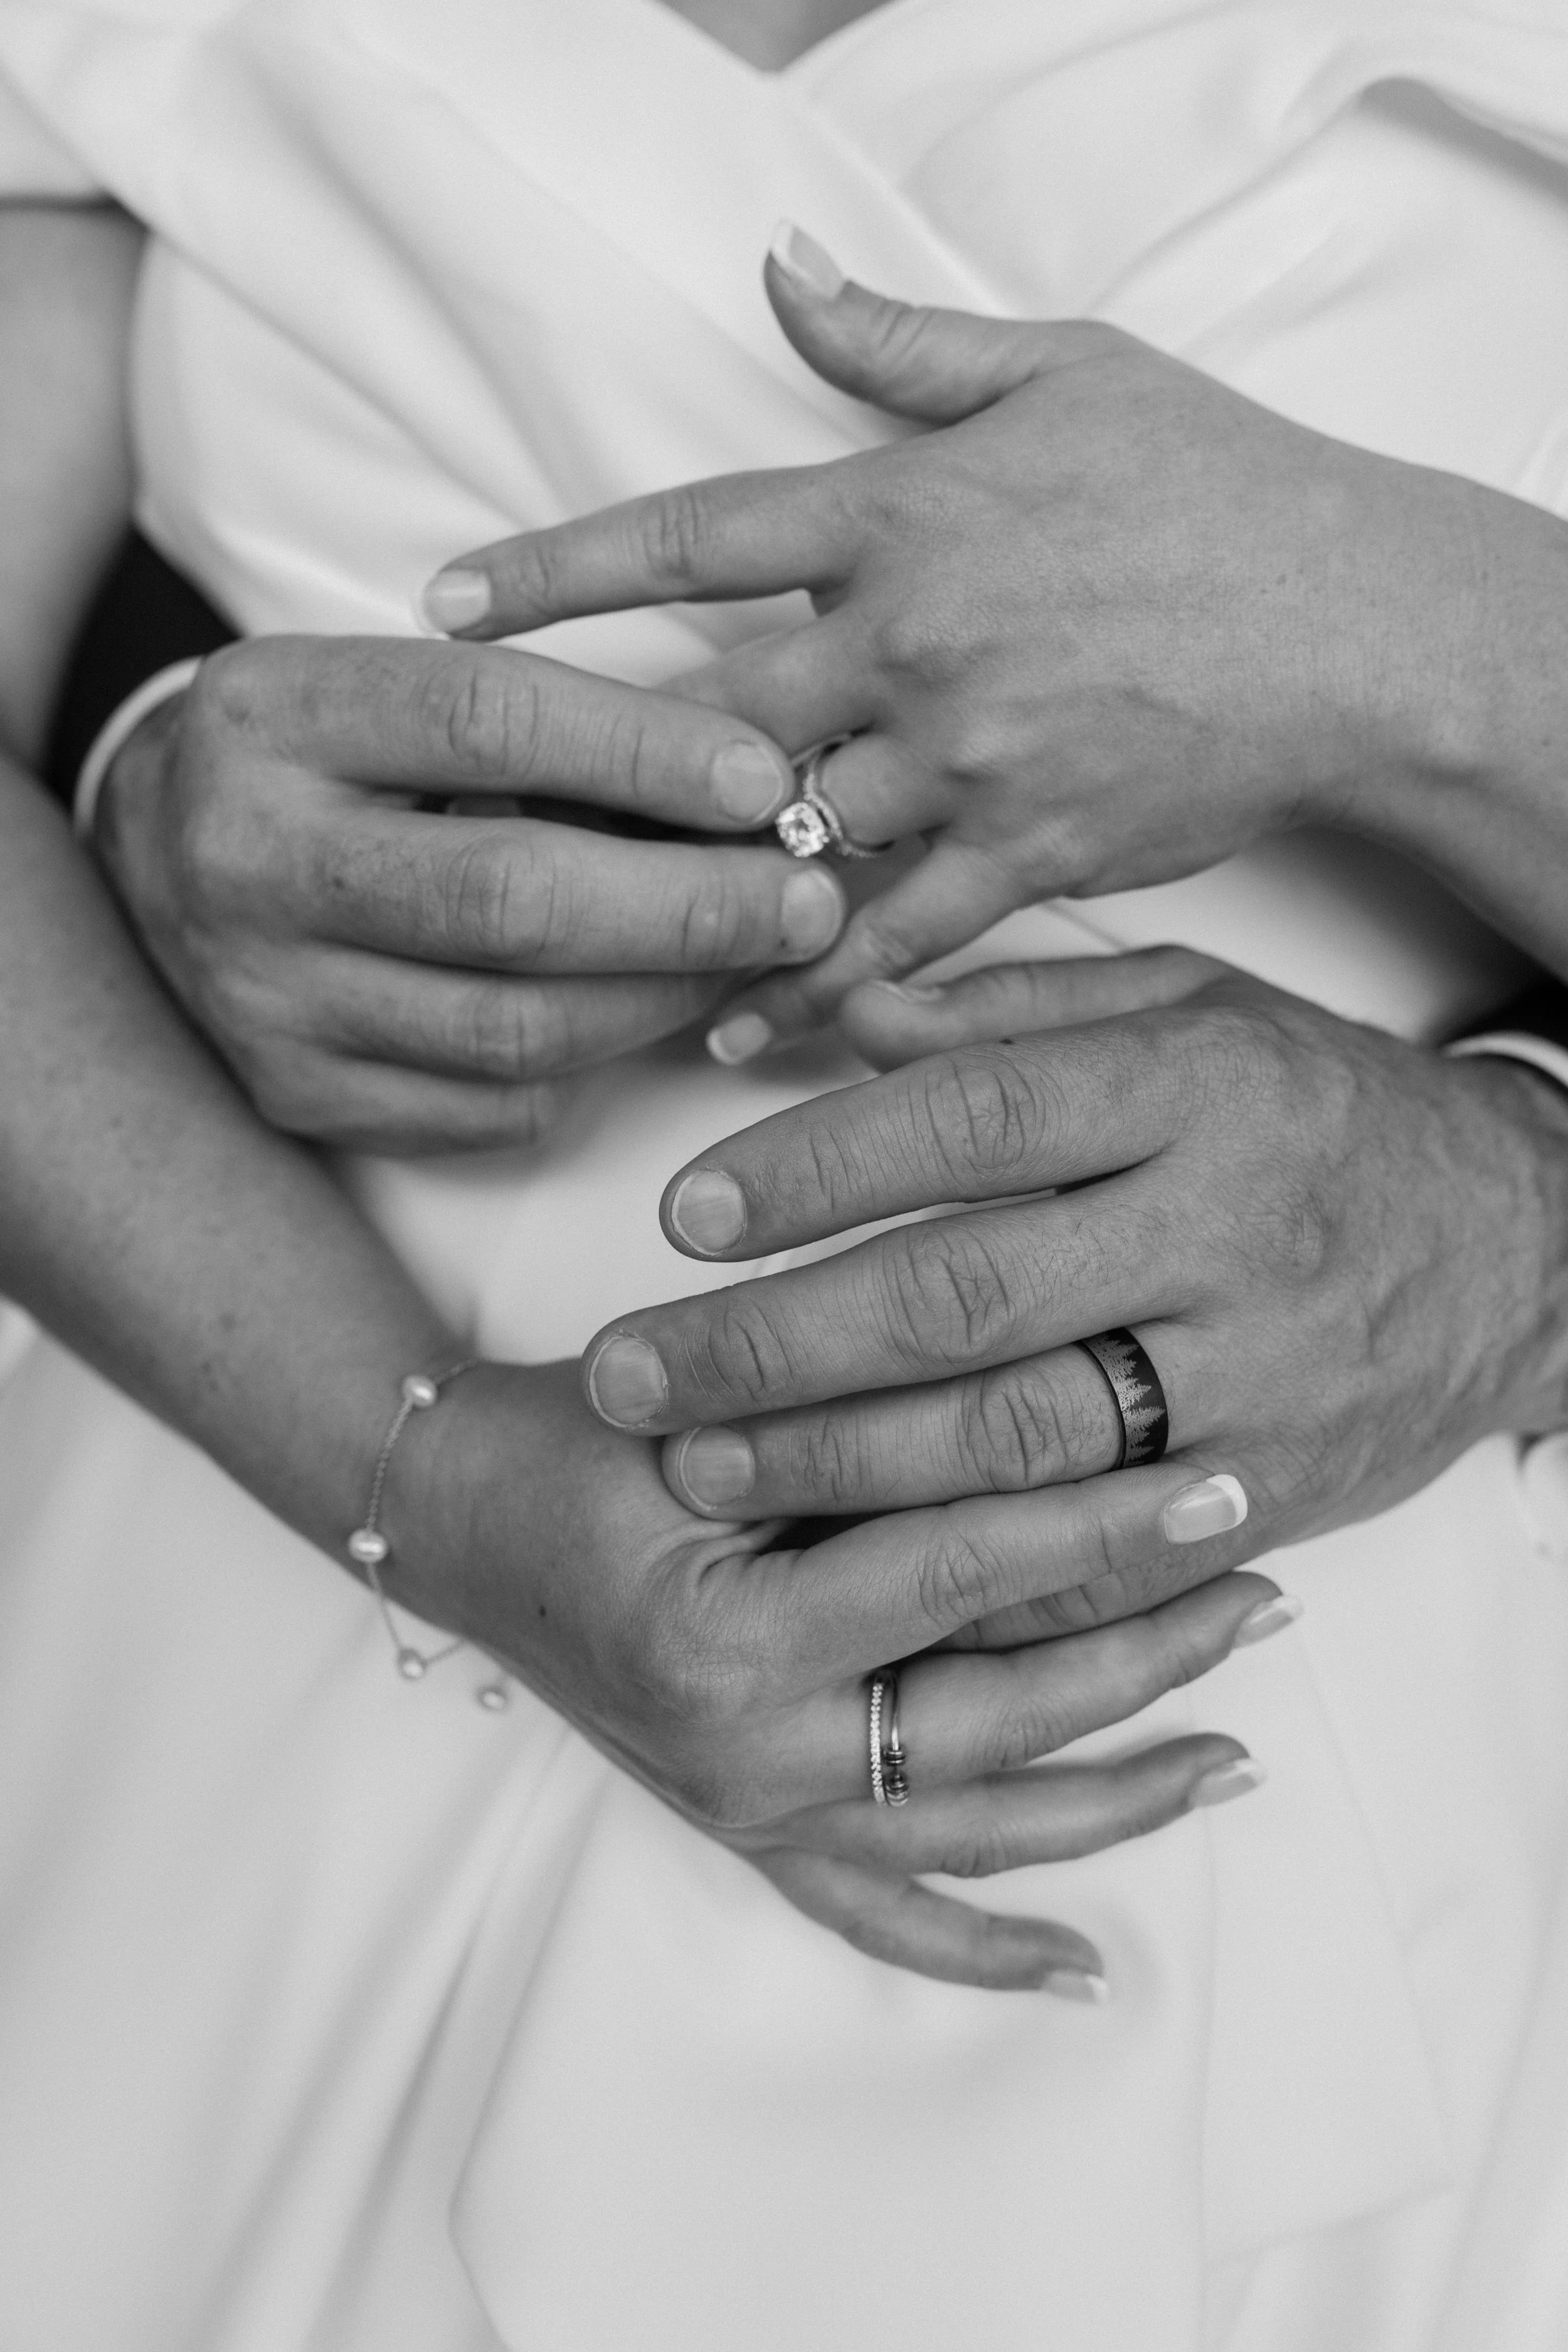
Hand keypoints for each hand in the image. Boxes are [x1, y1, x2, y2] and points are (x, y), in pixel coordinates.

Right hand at [93, 634, 844, 1149]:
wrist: (153, 859)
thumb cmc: (329, 757)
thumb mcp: (397, 690)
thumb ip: (546, 725)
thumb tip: (753, 786)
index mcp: (271, 714)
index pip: (487, 721)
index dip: (647, 753)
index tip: (767, 782)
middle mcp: (247, 860)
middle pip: (511, 898)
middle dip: (692, 906)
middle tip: (810, 900)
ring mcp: (266, 999)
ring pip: (516, 1029)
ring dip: (667, 998)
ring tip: (756, 959)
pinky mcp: (298, 1097)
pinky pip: (491, 1107)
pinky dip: (595, 1066)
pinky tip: (652, 1015)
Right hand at [396, 1358, 1276, 1990]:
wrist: (459, 1515)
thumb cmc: (577, 1438)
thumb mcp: (710, 1411)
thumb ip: (858, 1435)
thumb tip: (1066, 1422)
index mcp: (728, 1642)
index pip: (967, 1580)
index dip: (1105, 1527)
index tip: (1225, 1484)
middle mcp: (748, 1756)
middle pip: (1002, 1721)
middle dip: (1150, 1656)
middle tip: (1266, 1593)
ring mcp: (752, 1813)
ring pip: (975, 1831)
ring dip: (1117, 1796)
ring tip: (1241, 1755)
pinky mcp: (748, 1835)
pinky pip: (882, 1921)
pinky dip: (982, 1950)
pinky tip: (1085, 1971)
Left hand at [422, 227, 1539, 1050]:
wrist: (1353, 620)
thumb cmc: (1212, 485)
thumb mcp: (1064, 371)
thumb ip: (902, 343)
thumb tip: (779, 269)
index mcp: (901, 511)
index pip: (691, 535)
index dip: (555, 569)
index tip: (443, 602)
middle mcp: (912, 640)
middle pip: (713, 718)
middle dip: (610, 772)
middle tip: (503, 816)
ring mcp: (966, 757)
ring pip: (785, 842)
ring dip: (687, 896)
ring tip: (592, 946)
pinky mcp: (1027, 851)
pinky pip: (895, 937)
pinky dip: (814, 991)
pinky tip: (742, 1033)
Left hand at [578, 948, 1567, 1646]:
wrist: (1525, 1246)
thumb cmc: (1322, 1111)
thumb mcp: (1197, 1010)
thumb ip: (1021, 1014)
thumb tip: (843, 1020)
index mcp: (1200, 1087)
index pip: (978, 1116)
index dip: (816, 1167)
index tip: (683, 1211)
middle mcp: (1227, 1230)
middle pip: (967, 1298)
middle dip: (776, 1347)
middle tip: (632, 1374)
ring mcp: (1258, 1376)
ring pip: (1016, 1441)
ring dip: (837, 1468)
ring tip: (700, 1468)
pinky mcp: (1275, 1488)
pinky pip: (1100, 1549)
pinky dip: (965, 1567)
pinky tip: (846, 1564)